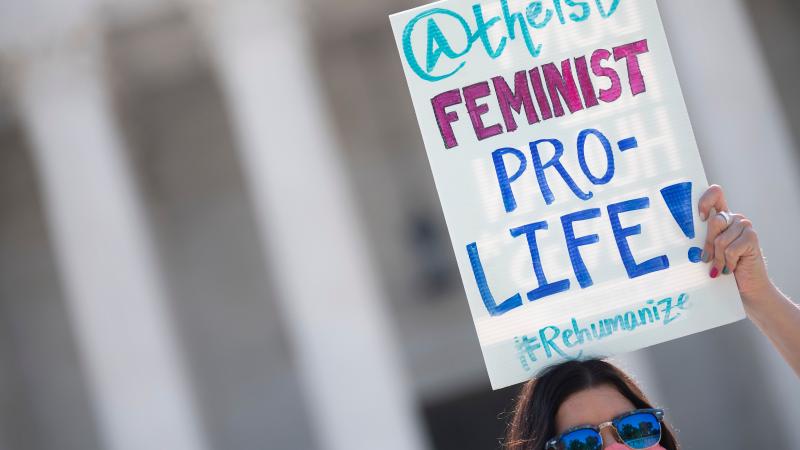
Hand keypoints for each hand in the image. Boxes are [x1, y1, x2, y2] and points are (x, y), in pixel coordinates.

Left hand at [698, 185, 773, 304]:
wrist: (745, 286)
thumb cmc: (721, 267)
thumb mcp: (706, 250)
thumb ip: (698, 238)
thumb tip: (676, 236)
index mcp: (720, 216)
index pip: (715, 193)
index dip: (706, 200)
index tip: (700, 217)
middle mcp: (733, 217)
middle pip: (714, 221)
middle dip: (708, 244)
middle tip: (706, 259)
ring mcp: (744, 226)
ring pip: (721, 239)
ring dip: (718, 258)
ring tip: (719, 267)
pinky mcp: (752, 237)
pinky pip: (730, 249)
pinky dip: (727, 262)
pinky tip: (730, 268)